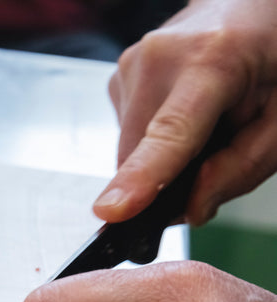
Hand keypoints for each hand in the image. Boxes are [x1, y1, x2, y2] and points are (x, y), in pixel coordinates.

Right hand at [94, 0, 276, 225]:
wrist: (253, 6)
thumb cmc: (273, 56)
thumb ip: (243, 167)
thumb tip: (190, 209)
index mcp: (213, 59)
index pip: (170, 133)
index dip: (140, 177)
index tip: (110, 211)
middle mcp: (159, 58)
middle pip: (142, 155)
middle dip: (168, 177)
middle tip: (216, 150)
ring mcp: (132, 63)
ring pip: (130, 149)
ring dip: (161, 156)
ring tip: (204, 119)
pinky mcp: (118, 74)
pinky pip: (127, 132)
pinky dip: (152, 138)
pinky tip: (183, 111)